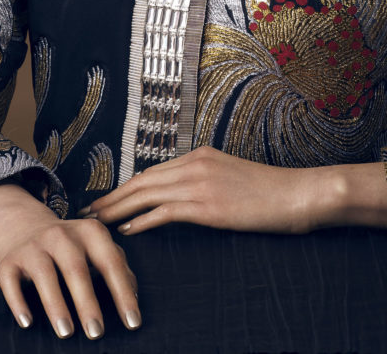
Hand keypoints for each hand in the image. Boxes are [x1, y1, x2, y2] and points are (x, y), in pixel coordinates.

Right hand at [0, 182, 140, 339]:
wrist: (21, 223)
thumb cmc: (69, 244)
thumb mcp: (95, 245)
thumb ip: (118, 265)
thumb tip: (135, 294)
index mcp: (89, 231)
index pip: (110, 262)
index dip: (122, 293)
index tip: (133, 322)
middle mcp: (61, 235)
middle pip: (76, 270)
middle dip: (87, 302)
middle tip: (97, 332)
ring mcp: (32, 247)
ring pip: (44, 275)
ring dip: (56, 305)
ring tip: (66, 332)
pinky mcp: (7, 261)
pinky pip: (11, 283)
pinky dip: (18, 302)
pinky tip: (27, 322)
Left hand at [82, 145, 386, 235]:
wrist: (298, 193)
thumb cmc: (270, 192)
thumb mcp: (232, 178)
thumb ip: (207, 181)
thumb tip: (186, 199)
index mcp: (200, 155)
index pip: (152, 171)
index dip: (126, 186)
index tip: (107, 197)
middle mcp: (195, 163)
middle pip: (142, 180)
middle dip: (112, 196)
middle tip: (88, 208)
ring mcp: (200, 183)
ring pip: (146, 194)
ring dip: (117, 209)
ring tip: (96, 221)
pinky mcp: (207, 204)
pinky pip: (164, 212)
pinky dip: (140, 222)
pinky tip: (126, 232)